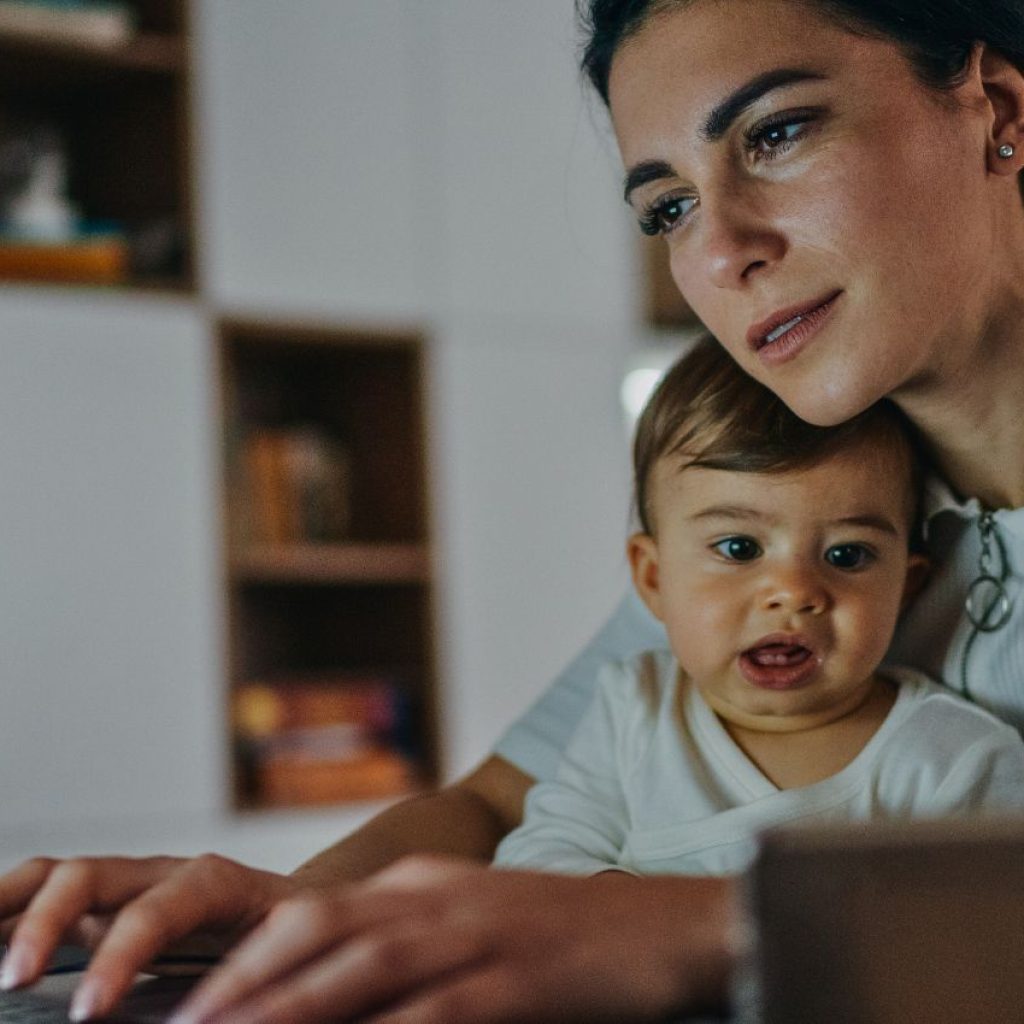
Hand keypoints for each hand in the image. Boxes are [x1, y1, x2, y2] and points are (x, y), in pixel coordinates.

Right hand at [0, 853, 297, 1019]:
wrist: (306, 913)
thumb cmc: (296, 941)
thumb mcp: (285, 959)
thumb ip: (247, 983)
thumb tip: (204, 1012)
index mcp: (216, 884)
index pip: (162, 906)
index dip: (122, 953)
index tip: (89, 1011)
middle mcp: (164, 874)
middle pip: (93, 874)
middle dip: (48, 922)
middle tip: (14, 980)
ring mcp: (130, 884)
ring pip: (60, 877)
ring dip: (12, 905)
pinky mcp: (108, 905)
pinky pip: (50, 894)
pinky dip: (13, 911)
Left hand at [171, 856, 736, 1023]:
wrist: (658, 923)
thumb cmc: (558, 933)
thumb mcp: (471, 922)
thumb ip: (405, 945)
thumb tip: (336, 987)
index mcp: (419, 883)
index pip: (314, 913)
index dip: (247, 958)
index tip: (193, 1002)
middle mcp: (435, 898)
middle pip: (322, 930)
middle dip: (248, 980)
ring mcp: (475, 934)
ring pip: (364, 966)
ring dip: (294, 1005)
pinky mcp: (515, 980)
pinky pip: (435, 1012)